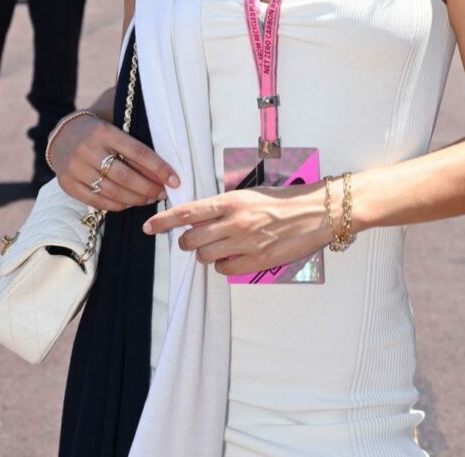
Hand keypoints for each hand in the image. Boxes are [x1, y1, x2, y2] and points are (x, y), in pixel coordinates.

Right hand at [49, 112, 179, 211]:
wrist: (61, 136)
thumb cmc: (98, 129)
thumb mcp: (114, 119)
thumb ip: (135, 124)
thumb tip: (166, 133)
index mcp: (104, 131)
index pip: (137, 152)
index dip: (159, 168)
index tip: (175, 179)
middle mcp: (88, 150)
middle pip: (126, 177)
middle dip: (149, 188)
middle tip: (164, 192)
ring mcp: (76, 169)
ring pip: (113, 192)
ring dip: (137, 199)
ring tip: (151, 198)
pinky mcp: (68, 185)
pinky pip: (98, 201)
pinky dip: (118, 205)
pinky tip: (131, 202)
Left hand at [143, 184, 326, 275]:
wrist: (315, 213)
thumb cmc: (284, 200)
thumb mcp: (250, 195)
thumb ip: (225, 206)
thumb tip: (201, 218)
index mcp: (231, 201)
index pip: (189, 211)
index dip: (165, 220)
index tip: (149, 226)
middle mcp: (234, 222)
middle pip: (191, 239)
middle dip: (186, 242)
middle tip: (192, 241)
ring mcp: (245, 244)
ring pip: (205, 257)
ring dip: (204, 255)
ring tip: (217, 248)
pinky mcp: (256, 262)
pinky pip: (225, 269)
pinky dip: (224, 265)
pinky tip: (234, 257)